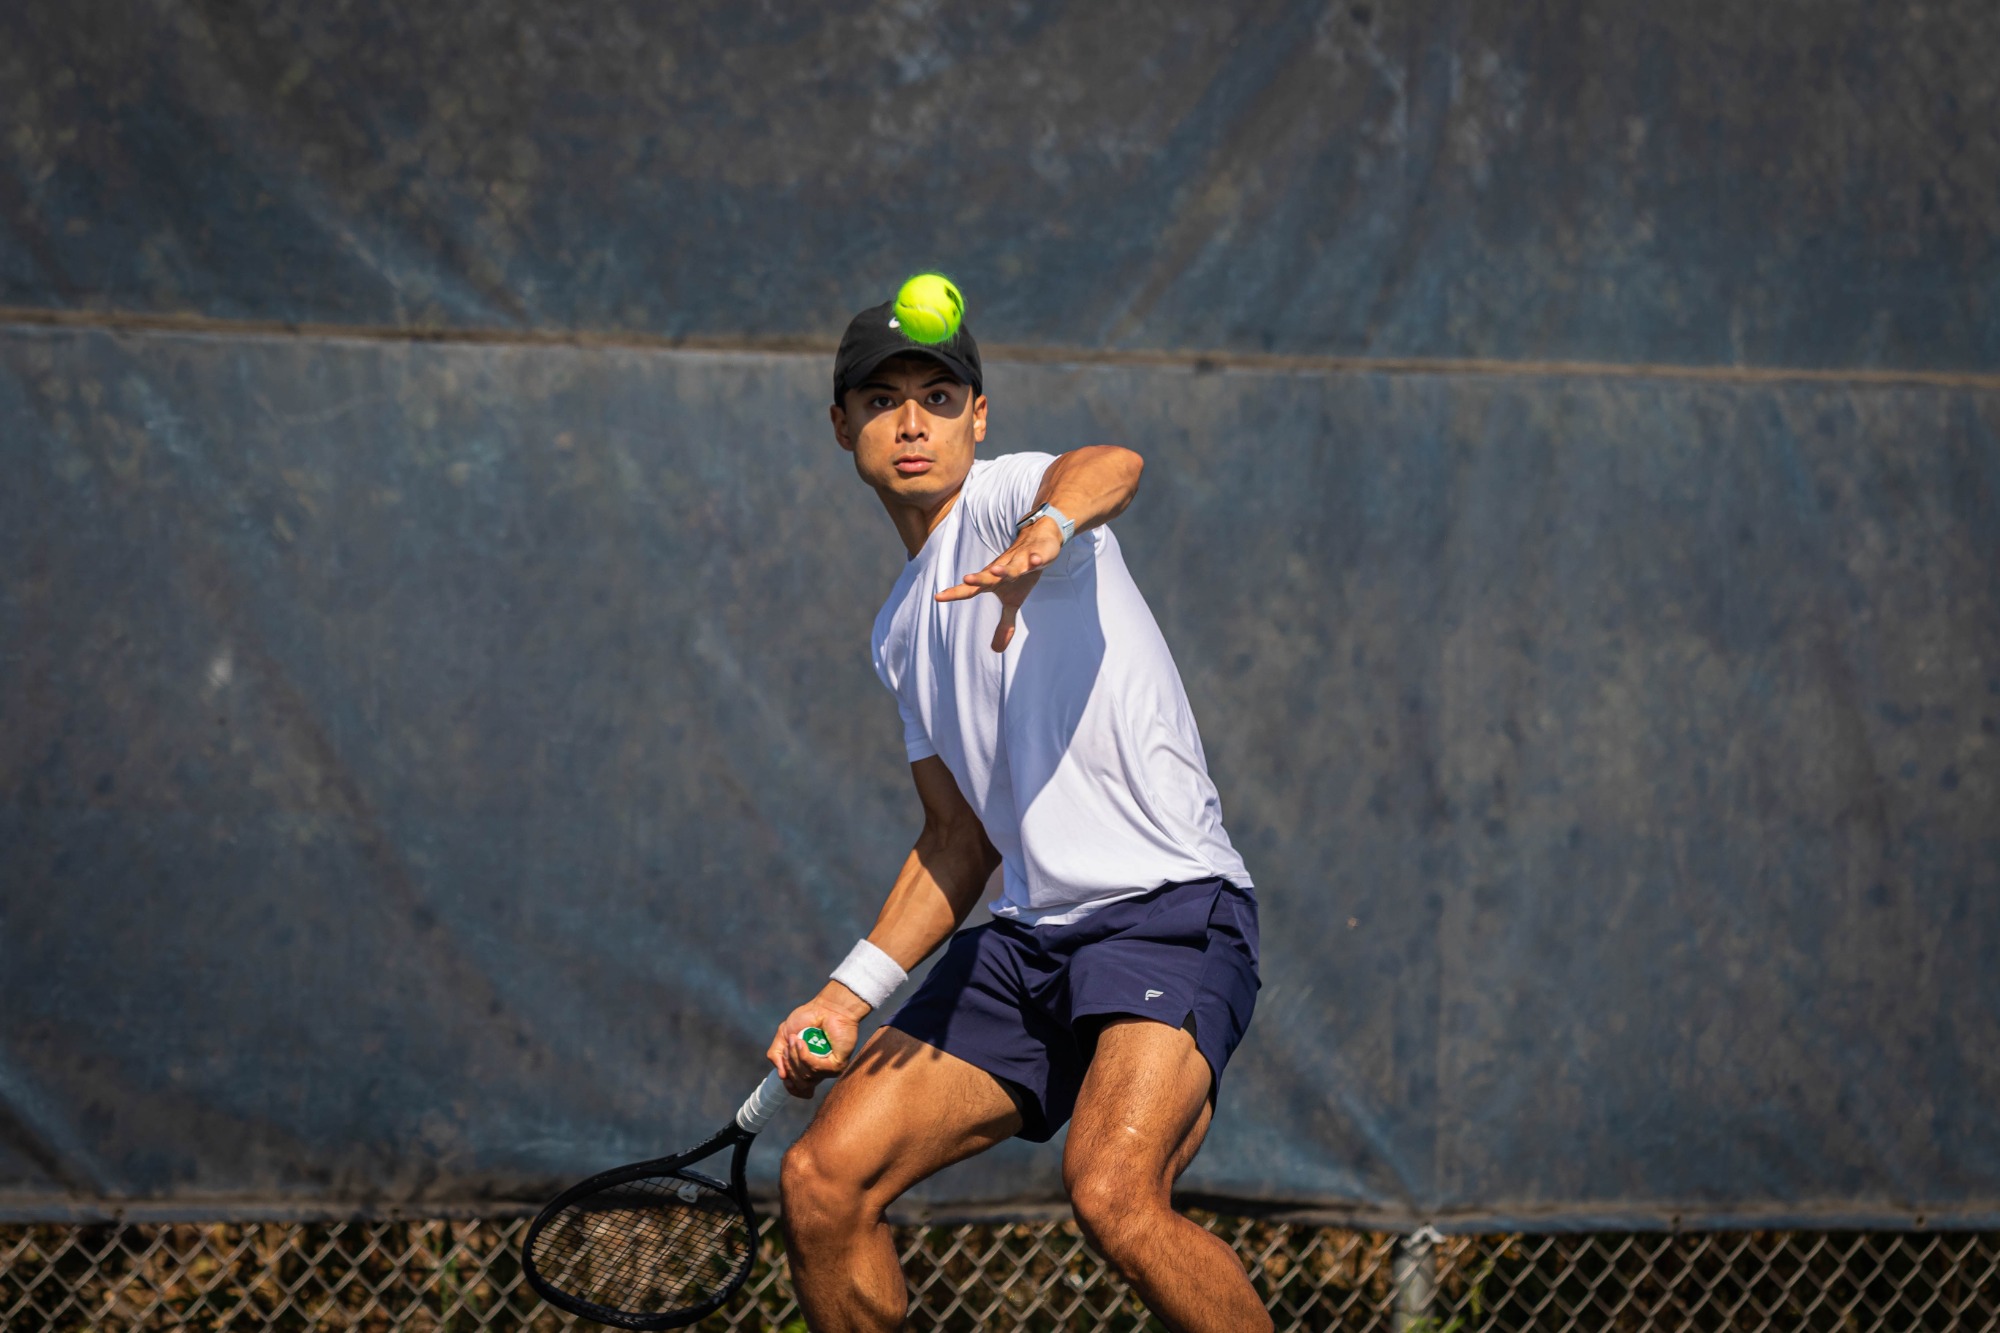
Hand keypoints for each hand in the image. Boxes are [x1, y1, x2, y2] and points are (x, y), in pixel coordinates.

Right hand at [766, 983, 868, 1096]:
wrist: (828, 1007)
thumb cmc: (808, 1018)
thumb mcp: (784, 1035)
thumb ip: (776, 1055)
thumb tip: (782, 1076)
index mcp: (809, 1067)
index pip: (800, 1090)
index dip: (790, 1086)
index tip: (784, 1074)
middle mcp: (820, 1071)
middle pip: (799, 1083)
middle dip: (789, 1064)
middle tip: (790, 1044)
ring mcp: (829, 1069)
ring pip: (806, 1077)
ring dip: (795, 1057)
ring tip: (796, 1039)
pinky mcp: (837, 1064)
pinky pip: (815, 1068)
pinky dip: (804, 1055)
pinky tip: (802, 1042)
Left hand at [935, 516, 1063, 651]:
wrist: (1038, 543)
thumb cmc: (1020, 574)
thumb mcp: (1013, 601)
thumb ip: (1004, 624)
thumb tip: (996, 650)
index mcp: (993, 581)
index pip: (972, 589)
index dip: (956, 593)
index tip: (938, 597)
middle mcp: (1003, 570)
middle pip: (989, 576)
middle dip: (979, 578)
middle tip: (967, 579)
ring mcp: (1020, 561)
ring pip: (1011, 566)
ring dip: (1004, 569)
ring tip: (995, 571)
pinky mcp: (1037, 555)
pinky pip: (1036, 558)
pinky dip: (1035, 560)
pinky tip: (1034, 562)